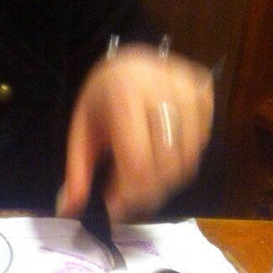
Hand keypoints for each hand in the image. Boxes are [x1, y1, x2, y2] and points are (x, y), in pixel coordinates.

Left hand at [58, 43, 213, 222]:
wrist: (129, 61)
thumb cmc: (102, 100)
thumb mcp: (81, 133)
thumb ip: (76, 172)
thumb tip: (68, 211)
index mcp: (125, 96)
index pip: (137, 162)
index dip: (128, 194)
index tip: (116, 210)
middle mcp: (163, 90)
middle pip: (165, 166)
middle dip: (146, 194)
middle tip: (129, 203)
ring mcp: (189, 90)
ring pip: (187, 160)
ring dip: (166, 183)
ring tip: (143, 184)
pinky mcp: (205, 93)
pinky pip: (200, 145)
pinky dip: (181, 162)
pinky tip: (161, 160)